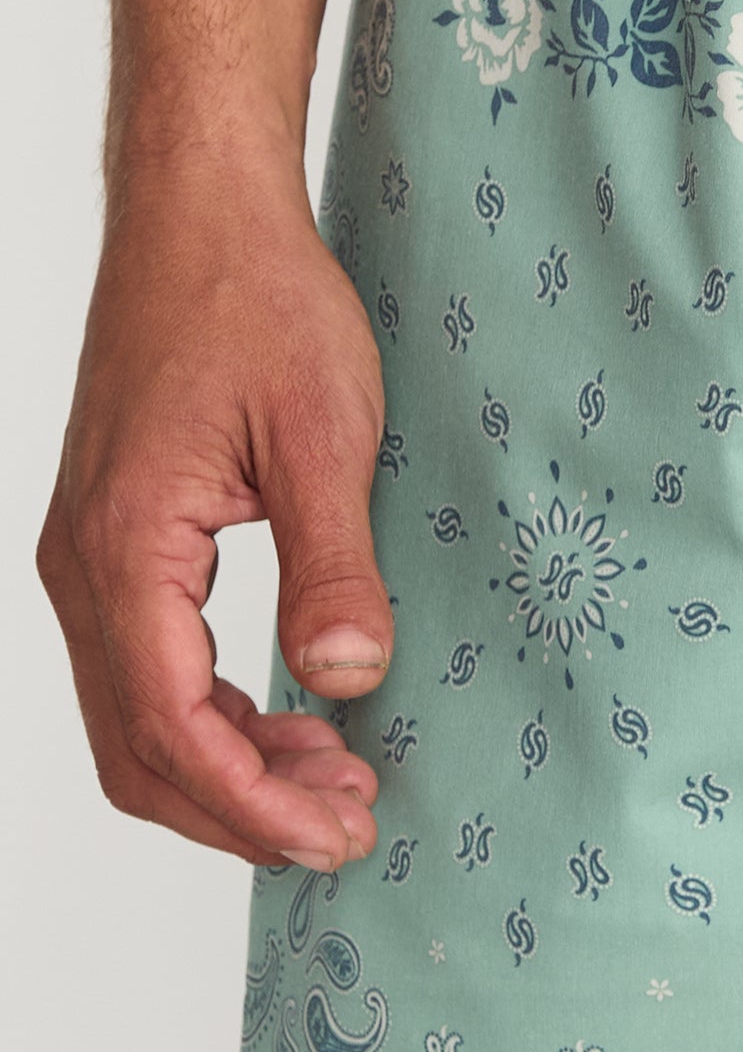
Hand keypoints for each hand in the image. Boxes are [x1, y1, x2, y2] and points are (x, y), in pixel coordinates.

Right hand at [40, 168, 390, 867]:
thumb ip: (333, 563)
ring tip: (338, 781)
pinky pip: (145, 666)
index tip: (336, 835)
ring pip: (136, 716)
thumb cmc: (259, 301)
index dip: (251, 803)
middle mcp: (83, 565)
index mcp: (124, 547)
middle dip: (240, 808)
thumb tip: (347, 679)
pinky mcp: (116, 542)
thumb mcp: (325, 432)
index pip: (169, 725)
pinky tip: (293, 718)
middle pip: (138, 747)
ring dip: (229, 768)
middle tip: (350, 827)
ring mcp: (90, 556)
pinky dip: (213, 715)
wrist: (200, 216)